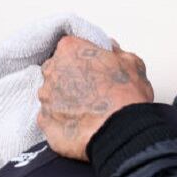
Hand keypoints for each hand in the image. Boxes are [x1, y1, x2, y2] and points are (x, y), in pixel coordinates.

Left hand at [37, 36, 153, 160]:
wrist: (122, 130)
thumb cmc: (126, 95)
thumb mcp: (132, 62)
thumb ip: (116, 52)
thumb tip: (111, 52)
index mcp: (70, 50)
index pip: (69, 46)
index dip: (82, 55)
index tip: (92, 64)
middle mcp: (52, 71)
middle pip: (56, 69)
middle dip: (70, 76)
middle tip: (92, 87)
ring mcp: (46, 98)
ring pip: (51, 94)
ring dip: (65, 99)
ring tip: (87, 109)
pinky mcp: (44, 123)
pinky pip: (50, 118)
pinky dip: (62, 120)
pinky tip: (80, 123)